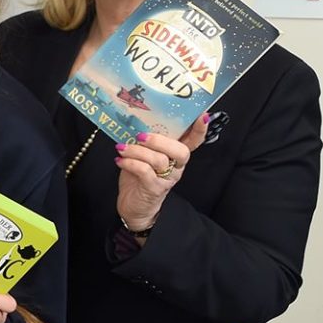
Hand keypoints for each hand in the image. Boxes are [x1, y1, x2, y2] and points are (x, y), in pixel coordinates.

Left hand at [113, 116, 208, 232]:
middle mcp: (176, 167)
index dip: (199, 130)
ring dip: (138, 151)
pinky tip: (119, 161)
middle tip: (140, 136)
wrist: (134, 206)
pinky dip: (131, 163)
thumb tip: (134, 121)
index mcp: (175, 155)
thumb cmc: (139, 177)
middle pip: (180, 151)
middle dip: (160, 141)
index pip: (193, 141)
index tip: (202, 116)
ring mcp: (167, 179)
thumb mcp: (143, 155)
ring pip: (159, 160)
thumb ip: (145, 141)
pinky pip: (145, 172)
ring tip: (122, 148)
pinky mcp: (154, 189)